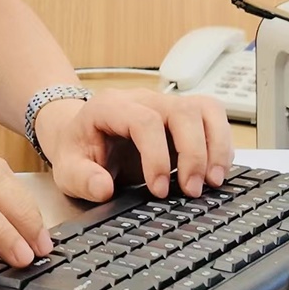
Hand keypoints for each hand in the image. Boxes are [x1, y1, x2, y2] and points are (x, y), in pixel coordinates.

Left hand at [31, 89, 234, 202]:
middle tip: (191, 190)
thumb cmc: (79, 150)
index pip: (144, 121)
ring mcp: (166, 104)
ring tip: (212, 181)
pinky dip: (221, 143)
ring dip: (216, 146)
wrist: (82, 136)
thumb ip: (82, 178)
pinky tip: (215, 171)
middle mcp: (143, 99)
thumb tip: (104, 188)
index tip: (158, 190)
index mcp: (111, 107)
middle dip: (193, 154)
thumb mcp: (67, 169)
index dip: (156, 156)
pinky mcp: (182, 115)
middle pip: (182, 111)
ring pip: (205, 109)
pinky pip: (213, 116)